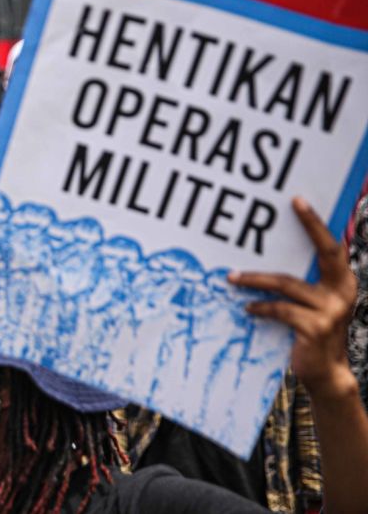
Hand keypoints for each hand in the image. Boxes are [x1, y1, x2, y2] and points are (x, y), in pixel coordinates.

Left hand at [229, 196, 357, 397]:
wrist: (326, 374)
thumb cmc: (312, 331)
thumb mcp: (313, 303)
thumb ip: (303, 281)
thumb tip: (266, 255)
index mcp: (342, 282)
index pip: (332, 246)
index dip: (316, 222)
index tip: (297, 199)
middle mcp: (343, 292)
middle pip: (326, 252)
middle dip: (309, 225)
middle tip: (289, 204)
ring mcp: (331, 310)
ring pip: (286, 283)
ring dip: (255, 279)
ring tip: (231, 277)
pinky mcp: (315, 328)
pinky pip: (279, 309)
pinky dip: (260, 307)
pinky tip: (247, 307)